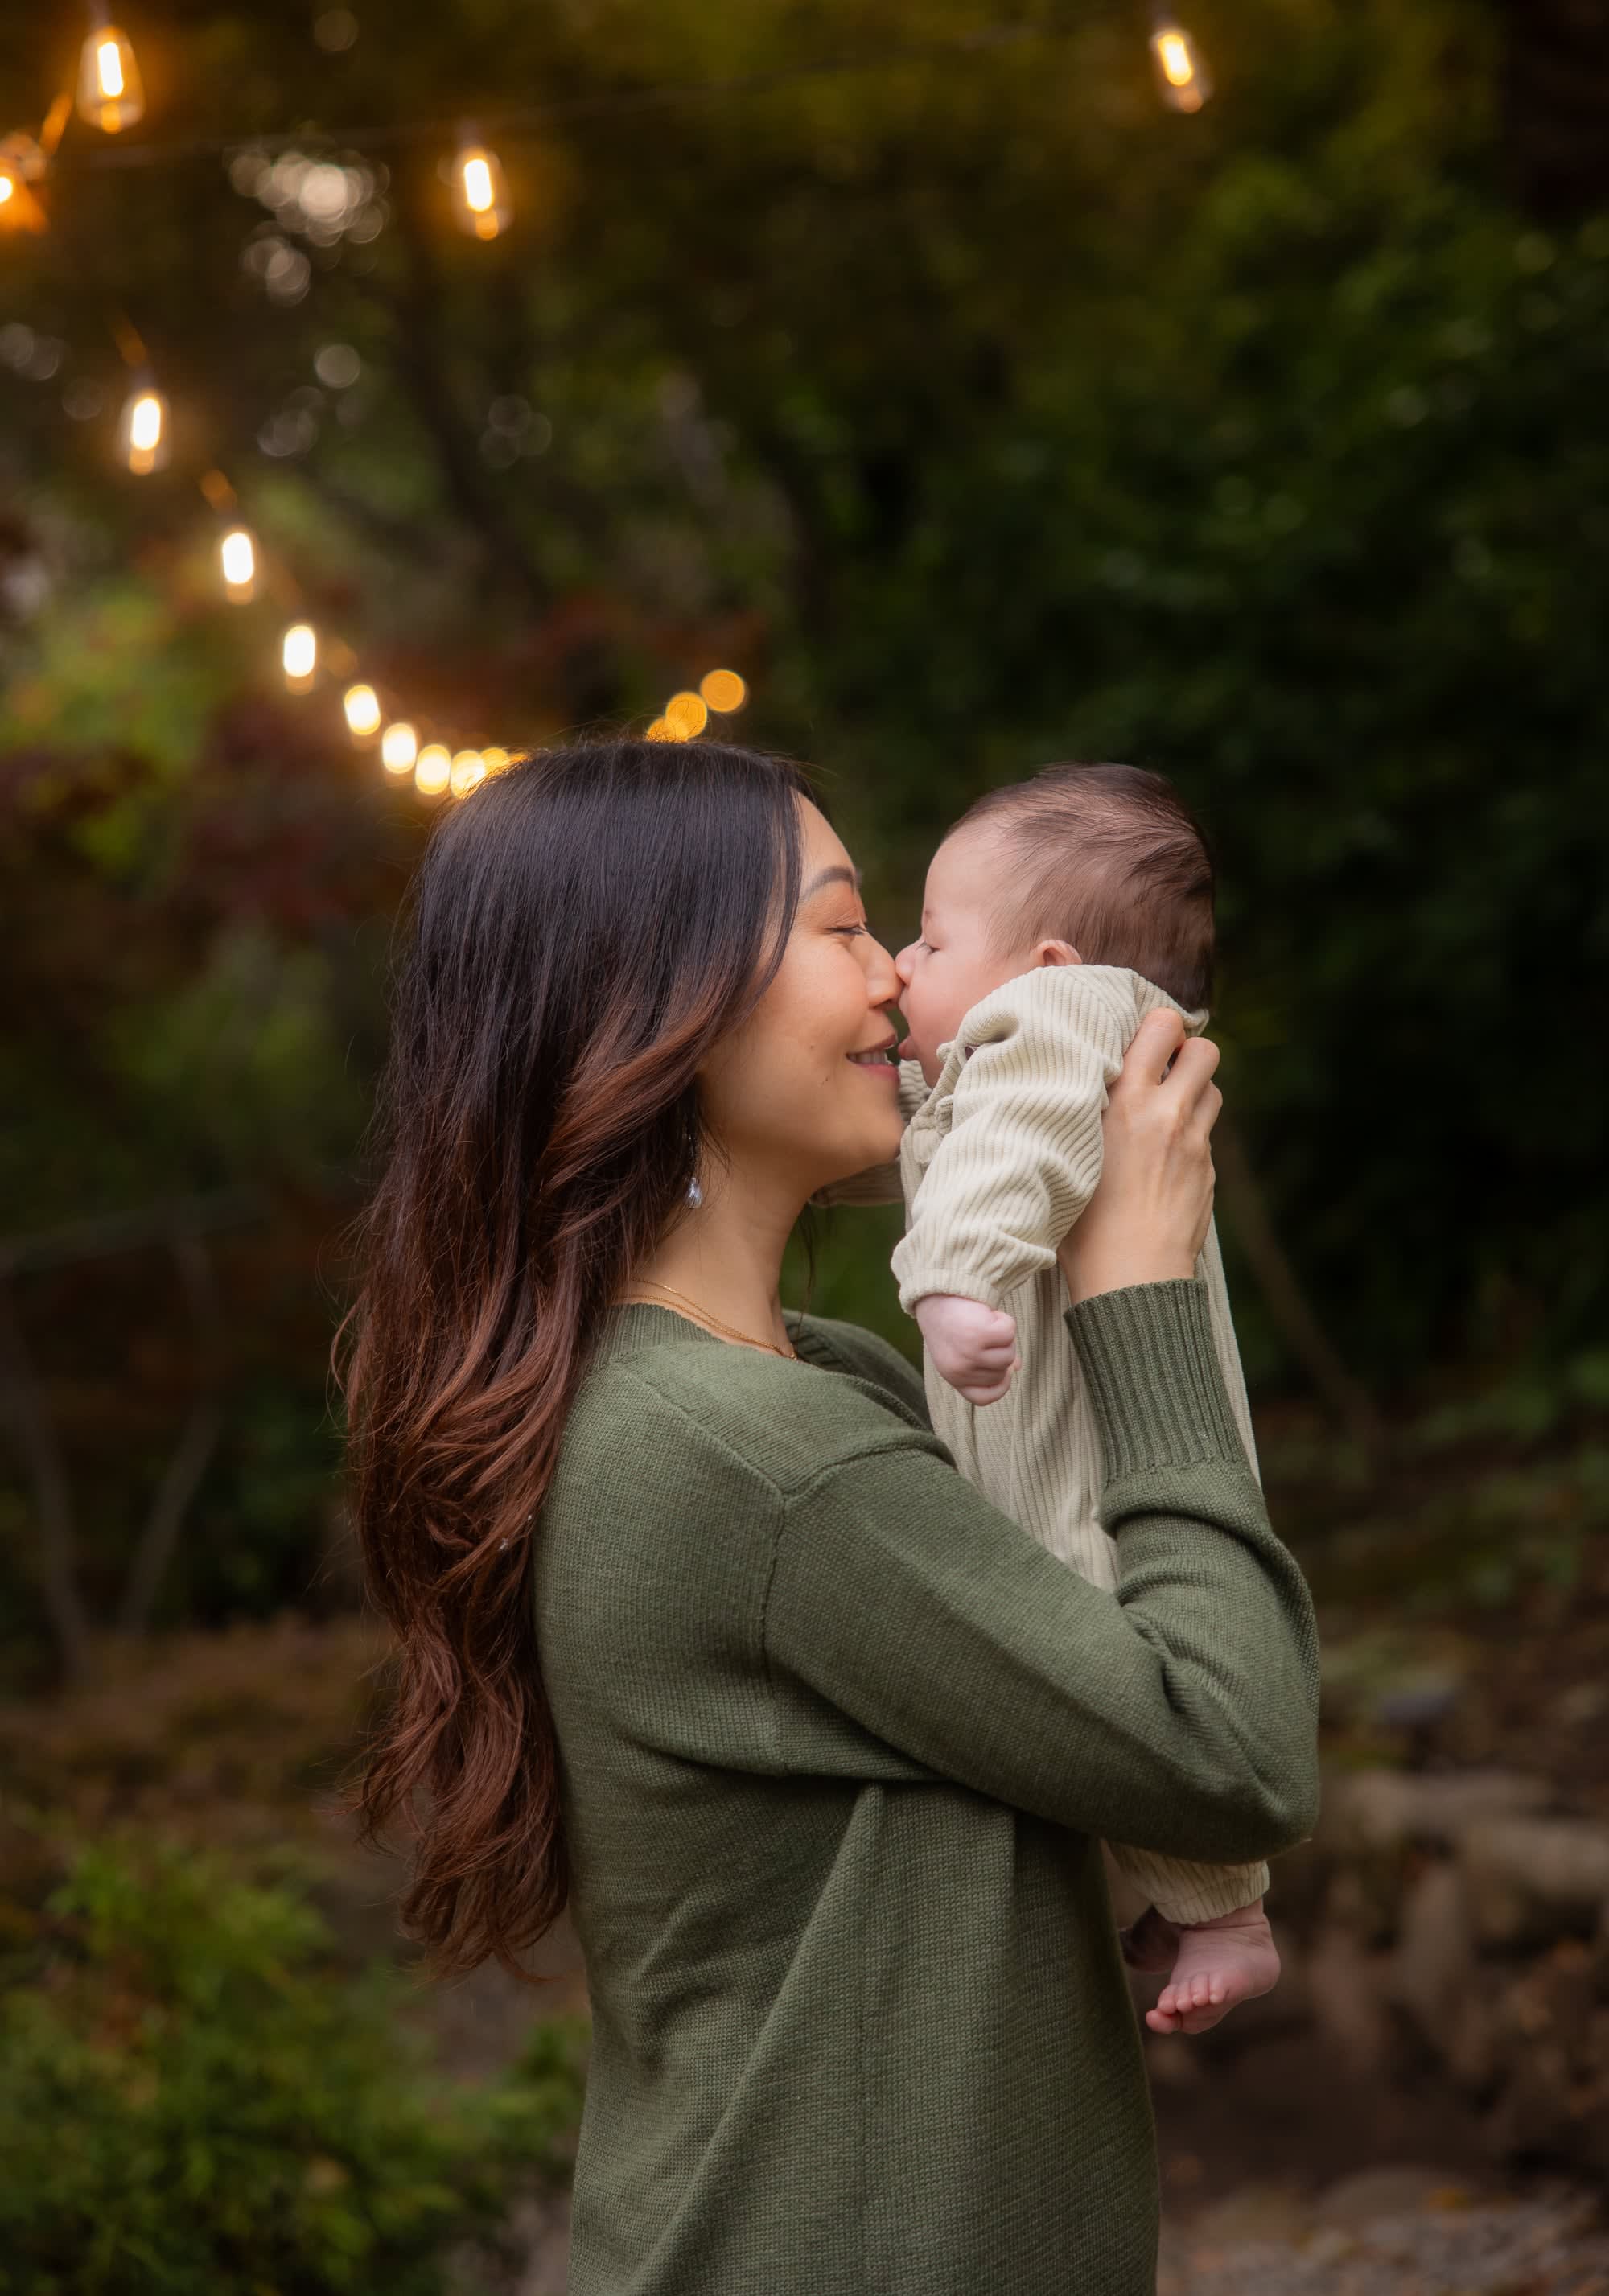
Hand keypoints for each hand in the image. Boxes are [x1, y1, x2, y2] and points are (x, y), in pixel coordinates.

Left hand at [913, 1294, 1020, 1404]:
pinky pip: (1009, 1333)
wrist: (935, 1293)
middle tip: (985, 1334)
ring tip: (986, 1323)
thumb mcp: (964, 1348)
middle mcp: (960, 1370)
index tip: (1004, 1371)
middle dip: (1001, 1351)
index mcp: (953, 1377)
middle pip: (1002, 1372)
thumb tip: (1016, 1368)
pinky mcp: (980, 1334)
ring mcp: (969, 1354)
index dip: (1000, 1385)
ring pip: (1008, 1354)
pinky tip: (989, 1314)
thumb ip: (987, 1362)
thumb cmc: (953, 1322)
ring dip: (1004, 1337)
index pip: (984, 1398)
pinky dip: (1005, 1321)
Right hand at [1057, 1008, 1220, 1306]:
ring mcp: (1195, 1146)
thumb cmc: (1081, 1224)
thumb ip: (1086, 1111)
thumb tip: (1089, 1082)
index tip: (1143, 1041)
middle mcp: (1167, 1116)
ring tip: (1163, 1111)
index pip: (1162, 1025)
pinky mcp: (1207, 1173)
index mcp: (1126, 1102)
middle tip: (1162, 1070)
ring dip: (1192, 1092)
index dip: (1159, 1026)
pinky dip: (1190, 1135)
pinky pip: (1206, 1135)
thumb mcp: (1068, 1153)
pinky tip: (1162, 1160)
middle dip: (1187, 1053)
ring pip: (1211, 1090)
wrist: (1129, 1281)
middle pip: (1206, 1051)